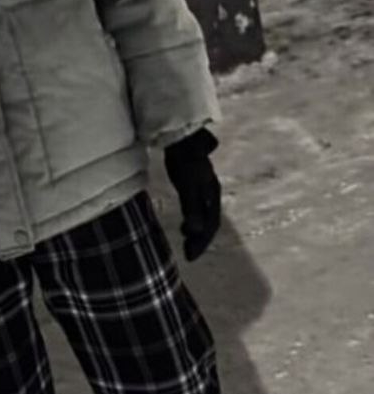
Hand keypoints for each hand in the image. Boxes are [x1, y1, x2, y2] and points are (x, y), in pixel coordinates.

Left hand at [163, 128, 221, 261]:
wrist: (181, 137)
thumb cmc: (184, 160)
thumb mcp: (188, 185)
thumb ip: (192, 207)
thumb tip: (194, 232)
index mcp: (213, 194)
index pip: (211, 224)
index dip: (202, 241)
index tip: (190, 256)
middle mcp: (211, 193)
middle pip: (209, 222)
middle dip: (200, 239)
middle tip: (188, 254)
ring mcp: (203, 188)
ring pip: (204, 216)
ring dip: (196, 231)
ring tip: (186, 241)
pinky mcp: (194, 184)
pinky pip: (197, 208)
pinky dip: (192, 220)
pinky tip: (184, 224)